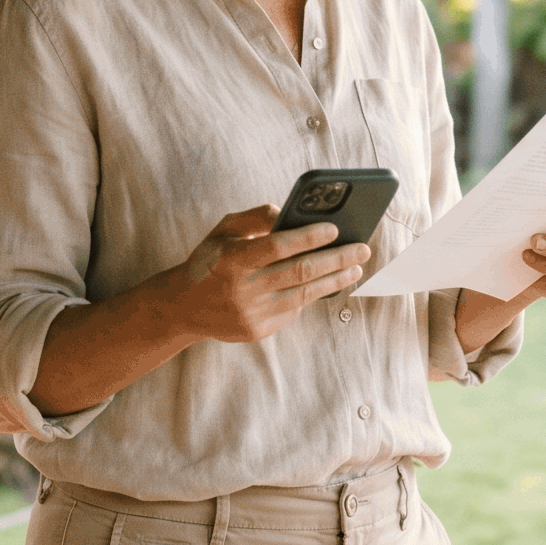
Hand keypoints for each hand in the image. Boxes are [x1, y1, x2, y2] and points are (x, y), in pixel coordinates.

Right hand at [150, 204, 371, 345]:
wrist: (182, 307)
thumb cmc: (209, 261)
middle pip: (300, 272)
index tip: (335, 228)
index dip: (309, 237)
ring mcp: (252, 314)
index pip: (278, 246)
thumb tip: (289, 213)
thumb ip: (255, 218)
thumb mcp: (223, 232)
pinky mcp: (258, 331)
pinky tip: (326, 283)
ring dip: (335, 280)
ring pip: (304, 295)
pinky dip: (311, 294)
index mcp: (233, 260)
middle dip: (336, 258)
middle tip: (362, 248)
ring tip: (356, 267)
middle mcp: (243, 289)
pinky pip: (293, 310)